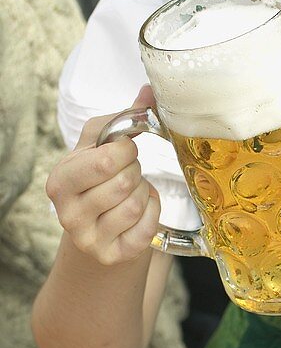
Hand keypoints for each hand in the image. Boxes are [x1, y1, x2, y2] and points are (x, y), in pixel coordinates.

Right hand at [46, 86, 160, 266]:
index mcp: (59, 181)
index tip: (124, 150)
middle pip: (124, 182)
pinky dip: (153, 212)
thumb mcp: (99, 149)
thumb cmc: (100, 181)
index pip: (103, 161)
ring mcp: (89, 239)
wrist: (100, 231)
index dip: (124, 150)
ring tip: (135, 190)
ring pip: (136, 205)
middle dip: (136, 170)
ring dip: (145, 192)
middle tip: (131, 172)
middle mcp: (68, 214)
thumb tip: (150, 92)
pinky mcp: (113, 255)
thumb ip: (121, 119)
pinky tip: (142, 208)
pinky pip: (147, 227)